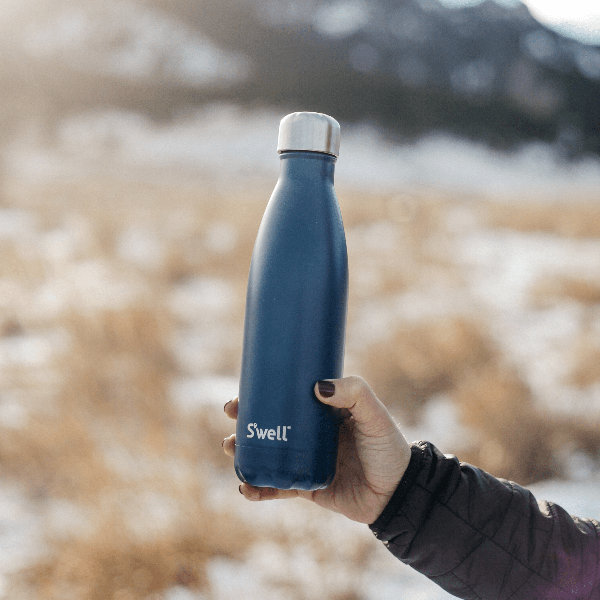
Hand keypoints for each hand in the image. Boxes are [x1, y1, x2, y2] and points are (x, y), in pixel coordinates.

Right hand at [222, 376, 411, 523]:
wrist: (398, 494)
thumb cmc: (388, 448)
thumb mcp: (374, 415)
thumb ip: (354, 393)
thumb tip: (317, 386)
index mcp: (323, 413)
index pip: (287, 399)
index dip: (263, 394)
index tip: (243, 392)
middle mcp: (310, 435)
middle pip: (271, 424)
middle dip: (245, 420)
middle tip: (230, 416)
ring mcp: (306, 460)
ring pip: (268, 454)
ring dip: (245, 452)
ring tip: (230, 449)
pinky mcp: (307, 486)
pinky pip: (277, 486)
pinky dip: (259, 488)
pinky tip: (245, 488)